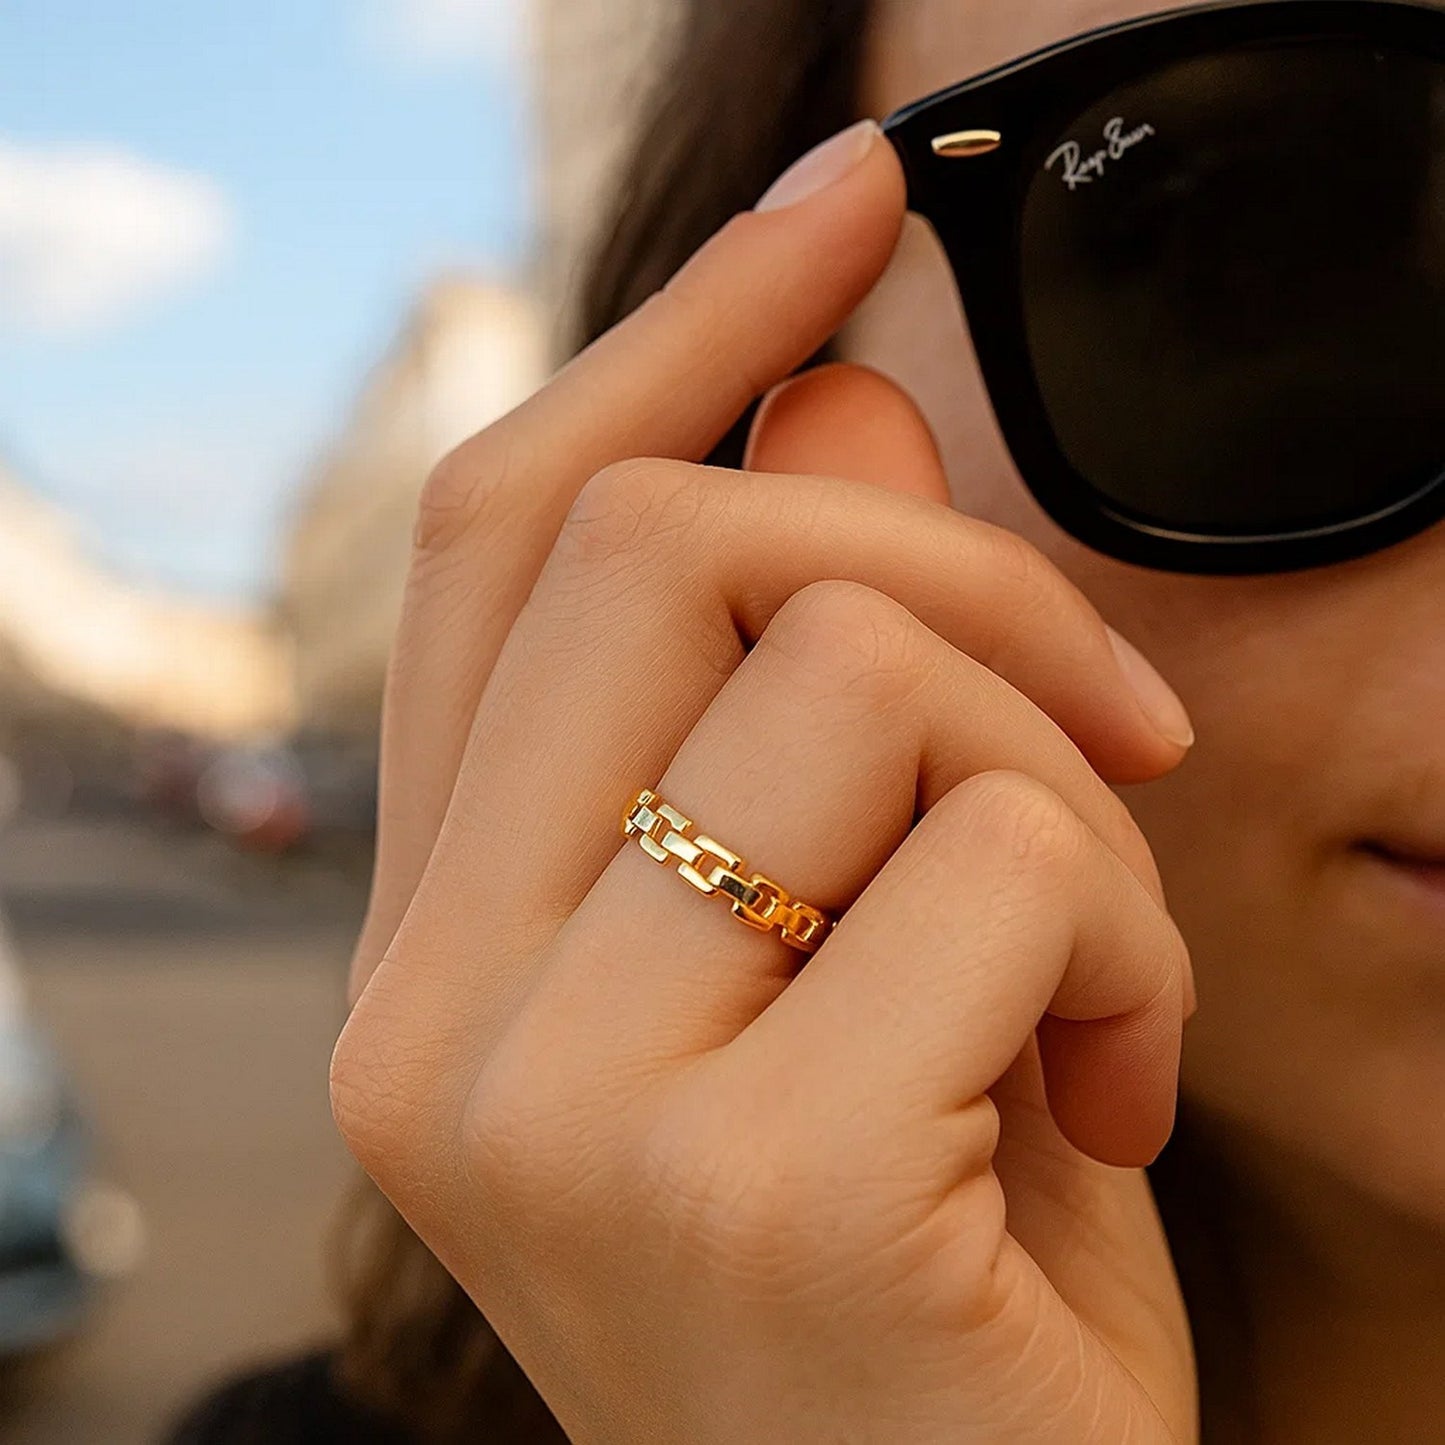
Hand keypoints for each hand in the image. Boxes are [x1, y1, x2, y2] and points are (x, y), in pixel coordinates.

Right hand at [331, 121, 1198, 1442]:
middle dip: (958, 571)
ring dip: (1065, 800)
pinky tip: (1097, 1102)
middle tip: (1102, 724)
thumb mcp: (851, 958)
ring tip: (1092, 996)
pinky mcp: (746, 1175)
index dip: (677, 338)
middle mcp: (433, 1014)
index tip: (841, 209)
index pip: (504, 543)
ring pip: (861, 671)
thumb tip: (826, 409)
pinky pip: (999, 852)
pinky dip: (1124, 944)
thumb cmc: (912, 1281)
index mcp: (436, 950)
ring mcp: (559, 1101)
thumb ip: (813, 680)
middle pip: (673, 544)